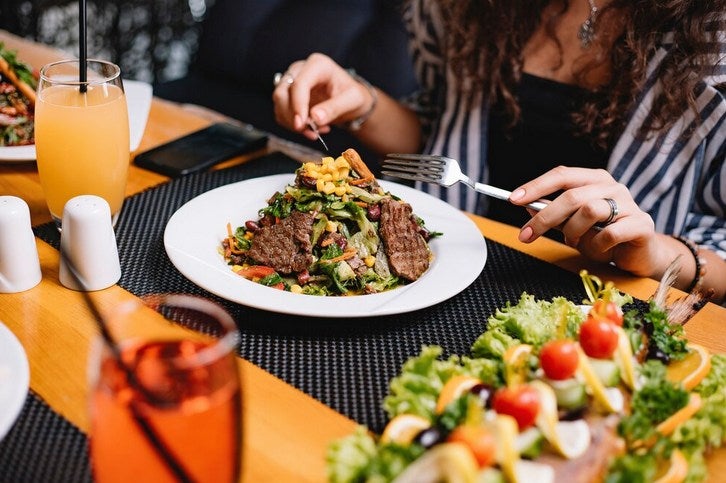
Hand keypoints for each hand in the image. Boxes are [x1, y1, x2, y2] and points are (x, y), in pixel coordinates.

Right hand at [272, 53, 373, 141]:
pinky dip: (292, 125)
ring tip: (316, 131)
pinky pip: (281, 112)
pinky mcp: (287, 95)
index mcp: (318, 65)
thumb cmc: (352, 95)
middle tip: (310, 132)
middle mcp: (300, 70)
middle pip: (282, 92)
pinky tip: (311, 129)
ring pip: (279, 103)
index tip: (301, 125)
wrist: (348, 100)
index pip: (299, 84)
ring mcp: (291, 81)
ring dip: (293, 124)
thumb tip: (315, 118)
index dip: (298, 105)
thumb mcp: (352, 101)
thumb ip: (334, 108)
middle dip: (292, 116)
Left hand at [509, 166, 665, 276]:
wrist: (639, 254)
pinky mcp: (641, 224)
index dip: (536, 186)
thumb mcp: (572, 225)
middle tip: (526, 235)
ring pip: (590, 211)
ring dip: (574, 232)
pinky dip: (597, 246)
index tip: (513, 199)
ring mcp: (629, 204)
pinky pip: (610, 234)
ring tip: (574, 243)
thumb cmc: (603, 237)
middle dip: (544, 217)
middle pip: (571, 195)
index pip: (562, 175)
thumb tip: (525, 205)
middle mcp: (612, 186)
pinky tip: (599, 250)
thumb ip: (553, 213)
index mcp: (594, 179)